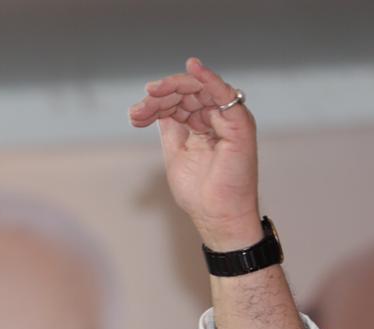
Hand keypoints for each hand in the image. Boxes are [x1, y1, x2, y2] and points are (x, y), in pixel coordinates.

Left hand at [129, 58, 260, 248]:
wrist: (217, 215)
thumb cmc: (200, 192)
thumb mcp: (175, 152)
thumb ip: (170, 127)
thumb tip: (155, 107)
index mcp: (202, 124)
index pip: (178, 102)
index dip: (155, 104)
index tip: (134, 117)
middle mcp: (217, 117)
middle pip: (187, 92)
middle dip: (160, 96)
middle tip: (140, 106)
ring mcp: (229, 119)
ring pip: (200, 89)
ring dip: (173, 88)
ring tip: (151, 95)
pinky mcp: (239, 123)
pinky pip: (224, 93)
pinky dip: (209, 78)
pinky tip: (192, 67)